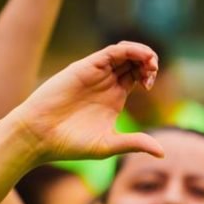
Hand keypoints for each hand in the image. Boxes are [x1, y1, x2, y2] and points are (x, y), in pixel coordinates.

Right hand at [11, 42, 164, 163]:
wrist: (40, 135)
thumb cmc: (69, 144)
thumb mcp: (109, 145)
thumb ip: (135, 144)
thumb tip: (163, 154)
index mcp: (113, 99)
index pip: (137, 76)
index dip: (148, 75)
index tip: (150, 86)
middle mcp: (106, 83)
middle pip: (134, 62)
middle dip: (148, 62)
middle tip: (152, 73)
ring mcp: (96, 74)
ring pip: (125, 52)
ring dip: (142, 53)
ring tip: (150, 63)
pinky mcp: (86, 67)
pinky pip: (113, 51)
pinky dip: (130, 50)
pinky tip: (141, 57)